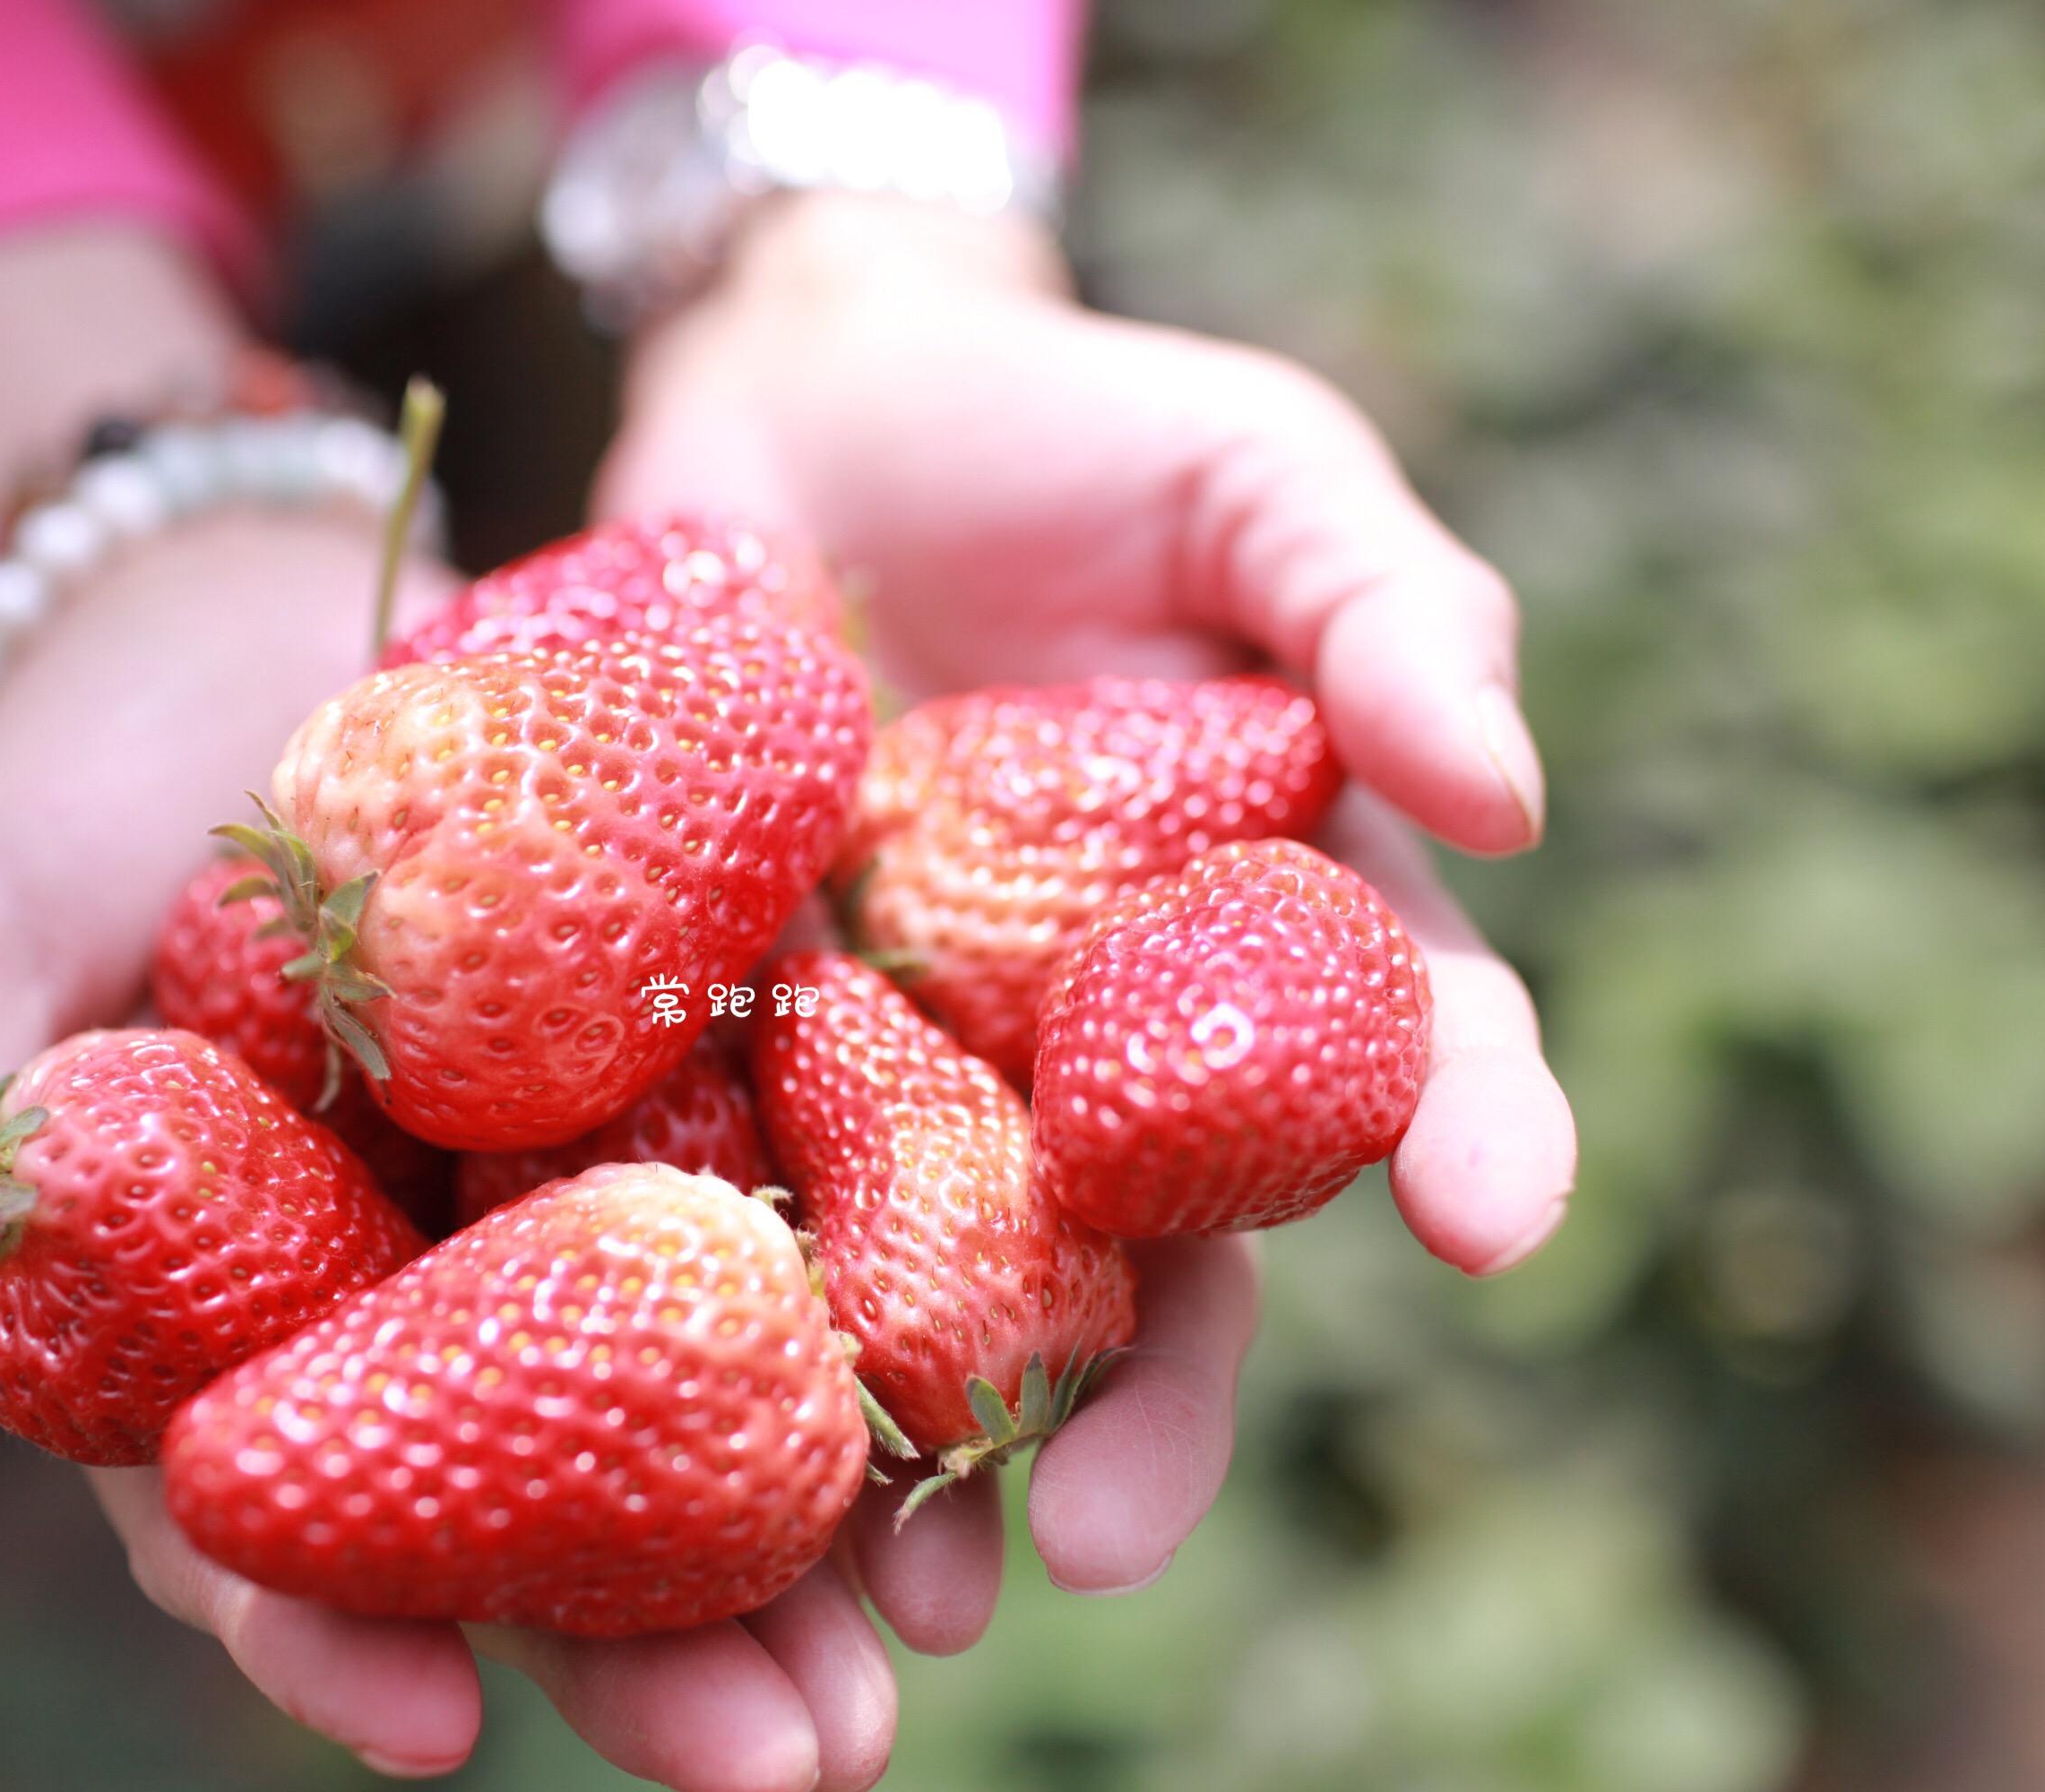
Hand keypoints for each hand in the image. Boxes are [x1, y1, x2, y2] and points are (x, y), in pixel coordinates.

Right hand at [0, 513, 915, 1790]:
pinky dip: (882, 1278)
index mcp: (236, 1320)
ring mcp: (561, 1182)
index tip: (441, 1739)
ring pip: (684, 1388)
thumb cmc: (59, 783)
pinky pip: (793, 1176)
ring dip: (810, 1528)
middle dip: (652, 1653)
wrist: (249, 600)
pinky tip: (992, 1380)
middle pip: (527, 1506)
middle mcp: (416, 1287)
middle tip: (797, 1767)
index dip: (339, 1639)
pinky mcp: (689, 1055)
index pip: (276, 1522)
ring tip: (923, 1653)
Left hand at [596, 192, 1577, 1611]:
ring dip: (914, 1447)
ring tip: (880, 1595)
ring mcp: (913, 1053)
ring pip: (940, 1283)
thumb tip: (1511, 804)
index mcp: (1264, 927)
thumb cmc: (1070, 427)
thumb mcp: (1255, 474)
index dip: (1460, 1137)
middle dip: (1141, 1413)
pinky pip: (732, 1178)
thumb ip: (1392, 608)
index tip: (1489, 1223)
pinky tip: (664, 1415)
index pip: (1393, 1056)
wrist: (801, 397)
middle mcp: (1096, 1039)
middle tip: (1092, 1543)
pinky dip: (709, 1300)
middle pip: (1156, 1257)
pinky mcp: (736, 1031)